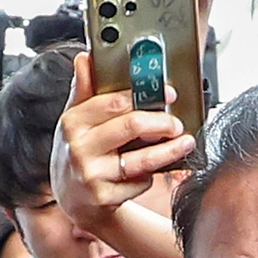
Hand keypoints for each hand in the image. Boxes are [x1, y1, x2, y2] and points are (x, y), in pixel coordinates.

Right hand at [57, 50, 193, 229]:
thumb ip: (84, 90)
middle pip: (131, 126)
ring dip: (170, 150)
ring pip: (142, 159)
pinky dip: (149, 176)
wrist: (72, 199)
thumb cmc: (78, 152)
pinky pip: (139, 182)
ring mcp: (92, 176)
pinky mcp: (104, 198)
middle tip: (177, 123)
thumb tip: (85, 58)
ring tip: (185, 143)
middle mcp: (80, 148)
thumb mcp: (74, 120)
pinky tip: (149, 171)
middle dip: (162, 122)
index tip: (168, 93)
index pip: (112, 103)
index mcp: (73, 122)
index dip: (144, 95)